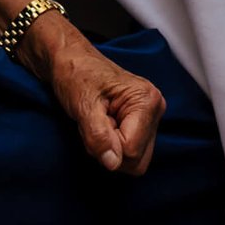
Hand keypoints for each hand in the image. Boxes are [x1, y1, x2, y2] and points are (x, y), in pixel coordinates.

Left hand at [31, 23, 163, 174]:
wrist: (70, 61)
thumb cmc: (76, 74)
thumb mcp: (83, 105)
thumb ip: (98, 136)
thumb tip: (113, 163)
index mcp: (146, 100)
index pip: (132, 150)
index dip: (106, 145)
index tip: (93, 122)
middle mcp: (155, 108)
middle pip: (137, 160)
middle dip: (110, 151)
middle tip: (95, 125)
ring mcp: (149, 117)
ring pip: (134, 160)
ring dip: (110, 149)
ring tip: (98, 124)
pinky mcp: (141, 123)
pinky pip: (129, 152)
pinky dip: (112, 145)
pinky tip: (103, 126)